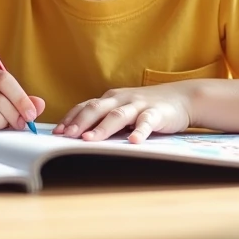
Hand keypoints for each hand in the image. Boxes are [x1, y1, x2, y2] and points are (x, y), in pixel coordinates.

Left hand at [53, 83, 193, 142]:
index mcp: (109, 98)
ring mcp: (138, 104)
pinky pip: (147, 122)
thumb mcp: (122, 109)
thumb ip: (104, 118)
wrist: (182, 97)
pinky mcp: (157, 113)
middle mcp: (120, 99)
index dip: (70, 118)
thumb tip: (78, 134)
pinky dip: (140, 131)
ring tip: (89, 139)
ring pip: (117, 115)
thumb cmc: (146, 107)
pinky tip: (134, 141)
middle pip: (96, 108)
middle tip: (66, 136)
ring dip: (102, 128)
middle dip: (80, 122)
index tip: (56, 132)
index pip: (85, 106)